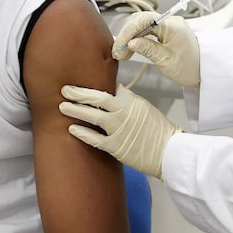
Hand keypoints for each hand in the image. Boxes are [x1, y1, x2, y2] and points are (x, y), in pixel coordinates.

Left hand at [60, 84, 181, 179]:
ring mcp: (119, 129)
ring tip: (62, 106)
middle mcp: (124, 112)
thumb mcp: (146, 108)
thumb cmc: (160, 131)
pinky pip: (95, 139)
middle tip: (65, 89)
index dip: (94, 84)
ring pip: (93, 116)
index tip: (81, 81)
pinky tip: (72, 129)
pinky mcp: (116, 147)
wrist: (170, 152)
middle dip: (79, 93)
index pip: (110, 88)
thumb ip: (129, 101)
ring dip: (76, 110)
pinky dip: (82, 133)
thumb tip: (113, 93)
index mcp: (132, 101)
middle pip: (97, 97)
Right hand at [112, 12, 200, 88]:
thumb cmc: (190, 67)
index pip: (144, 19)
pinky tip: (131, 48)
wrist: (205, 71)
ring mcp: (169, 24)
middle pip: (141, 20)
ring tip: (123, 53)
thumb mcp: (166, 61)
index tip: (120, 45)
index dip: (129, 31)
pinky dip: (138, 38)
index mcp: (172, 26)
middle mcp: (171, 21)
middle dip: (127, 35)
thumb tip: (130, 43)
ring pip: (143, 25)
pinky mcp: (167, 30)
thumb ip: (147, 49)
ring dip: (131, 37)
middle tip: (118, 52)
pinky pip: (149, 29)